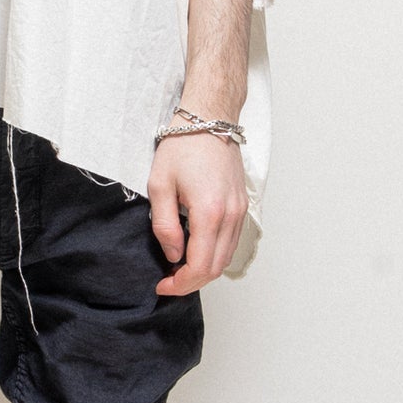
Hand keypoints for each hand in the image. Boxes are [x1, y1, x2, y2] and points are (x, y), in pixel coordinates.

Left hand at [148, 130, 248, 294]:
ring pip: (225, 257)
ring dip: (204, 269)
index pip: (199, 266)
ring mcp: (240, 210)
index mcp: (209, 212)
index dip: (180, 284)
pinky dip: (215, 253)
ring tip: (178, 267)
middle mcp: (231, 215)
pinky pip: (231, 241)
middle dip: (191, 282)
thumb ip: (164, 225)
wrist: (209, 117)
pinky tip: (196, 249)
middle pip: (216, 268)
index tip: (162, 285)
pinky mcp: (242, 205)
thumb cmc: (183, 145)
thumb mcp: (159, 184)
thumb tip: (173, 255)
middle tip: (167, 281)